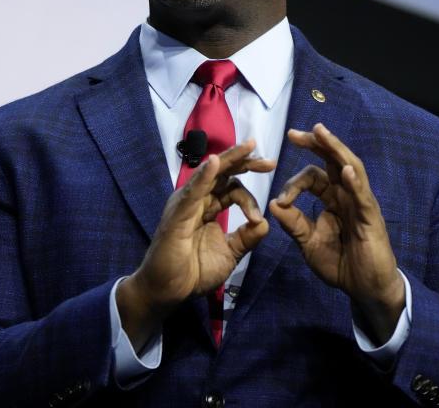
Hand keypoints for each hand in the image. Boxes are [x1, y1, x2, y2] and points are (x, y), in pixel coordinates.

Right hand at [117, 139, 274, 349]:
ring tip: (249, 147)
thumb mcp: (229, 253)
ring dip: (230, 159)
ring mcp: (186, 204)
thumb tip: (265, 223)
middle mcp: (197, 199)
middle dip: (246, 162)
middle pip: (223, 172)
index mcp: (208, 206)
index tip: (259, 218)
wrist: (169, 291)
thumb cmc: (193, 272)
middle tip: (269, 160)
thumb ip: (246, 238)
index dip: (250, 197)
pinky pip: (193, 190)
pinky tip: (216, 162)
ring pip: (210, 174)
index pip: (232, 187)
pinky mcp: (178, 213)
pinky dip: (204, 175)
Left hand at [268, 123, 404, 343]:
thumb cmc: (340, 264)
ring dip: (335, 149)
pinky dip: (354, 181)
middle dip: (316, 144)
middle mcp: (347, 195)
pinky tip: (345, 170)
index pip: (313, 177)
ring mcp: (360, 203)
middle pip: (333, 161)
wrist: (364, 289)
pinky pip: (362, 195)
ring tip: (321, 133)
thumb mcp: (309, 242)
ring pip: (349, 168)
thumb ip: (293, 223)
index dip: (293, 183)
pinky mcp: (371, 217)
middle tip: (295, 133)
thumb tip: (273, 204)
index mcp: (332, 198)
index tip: (281, 200)